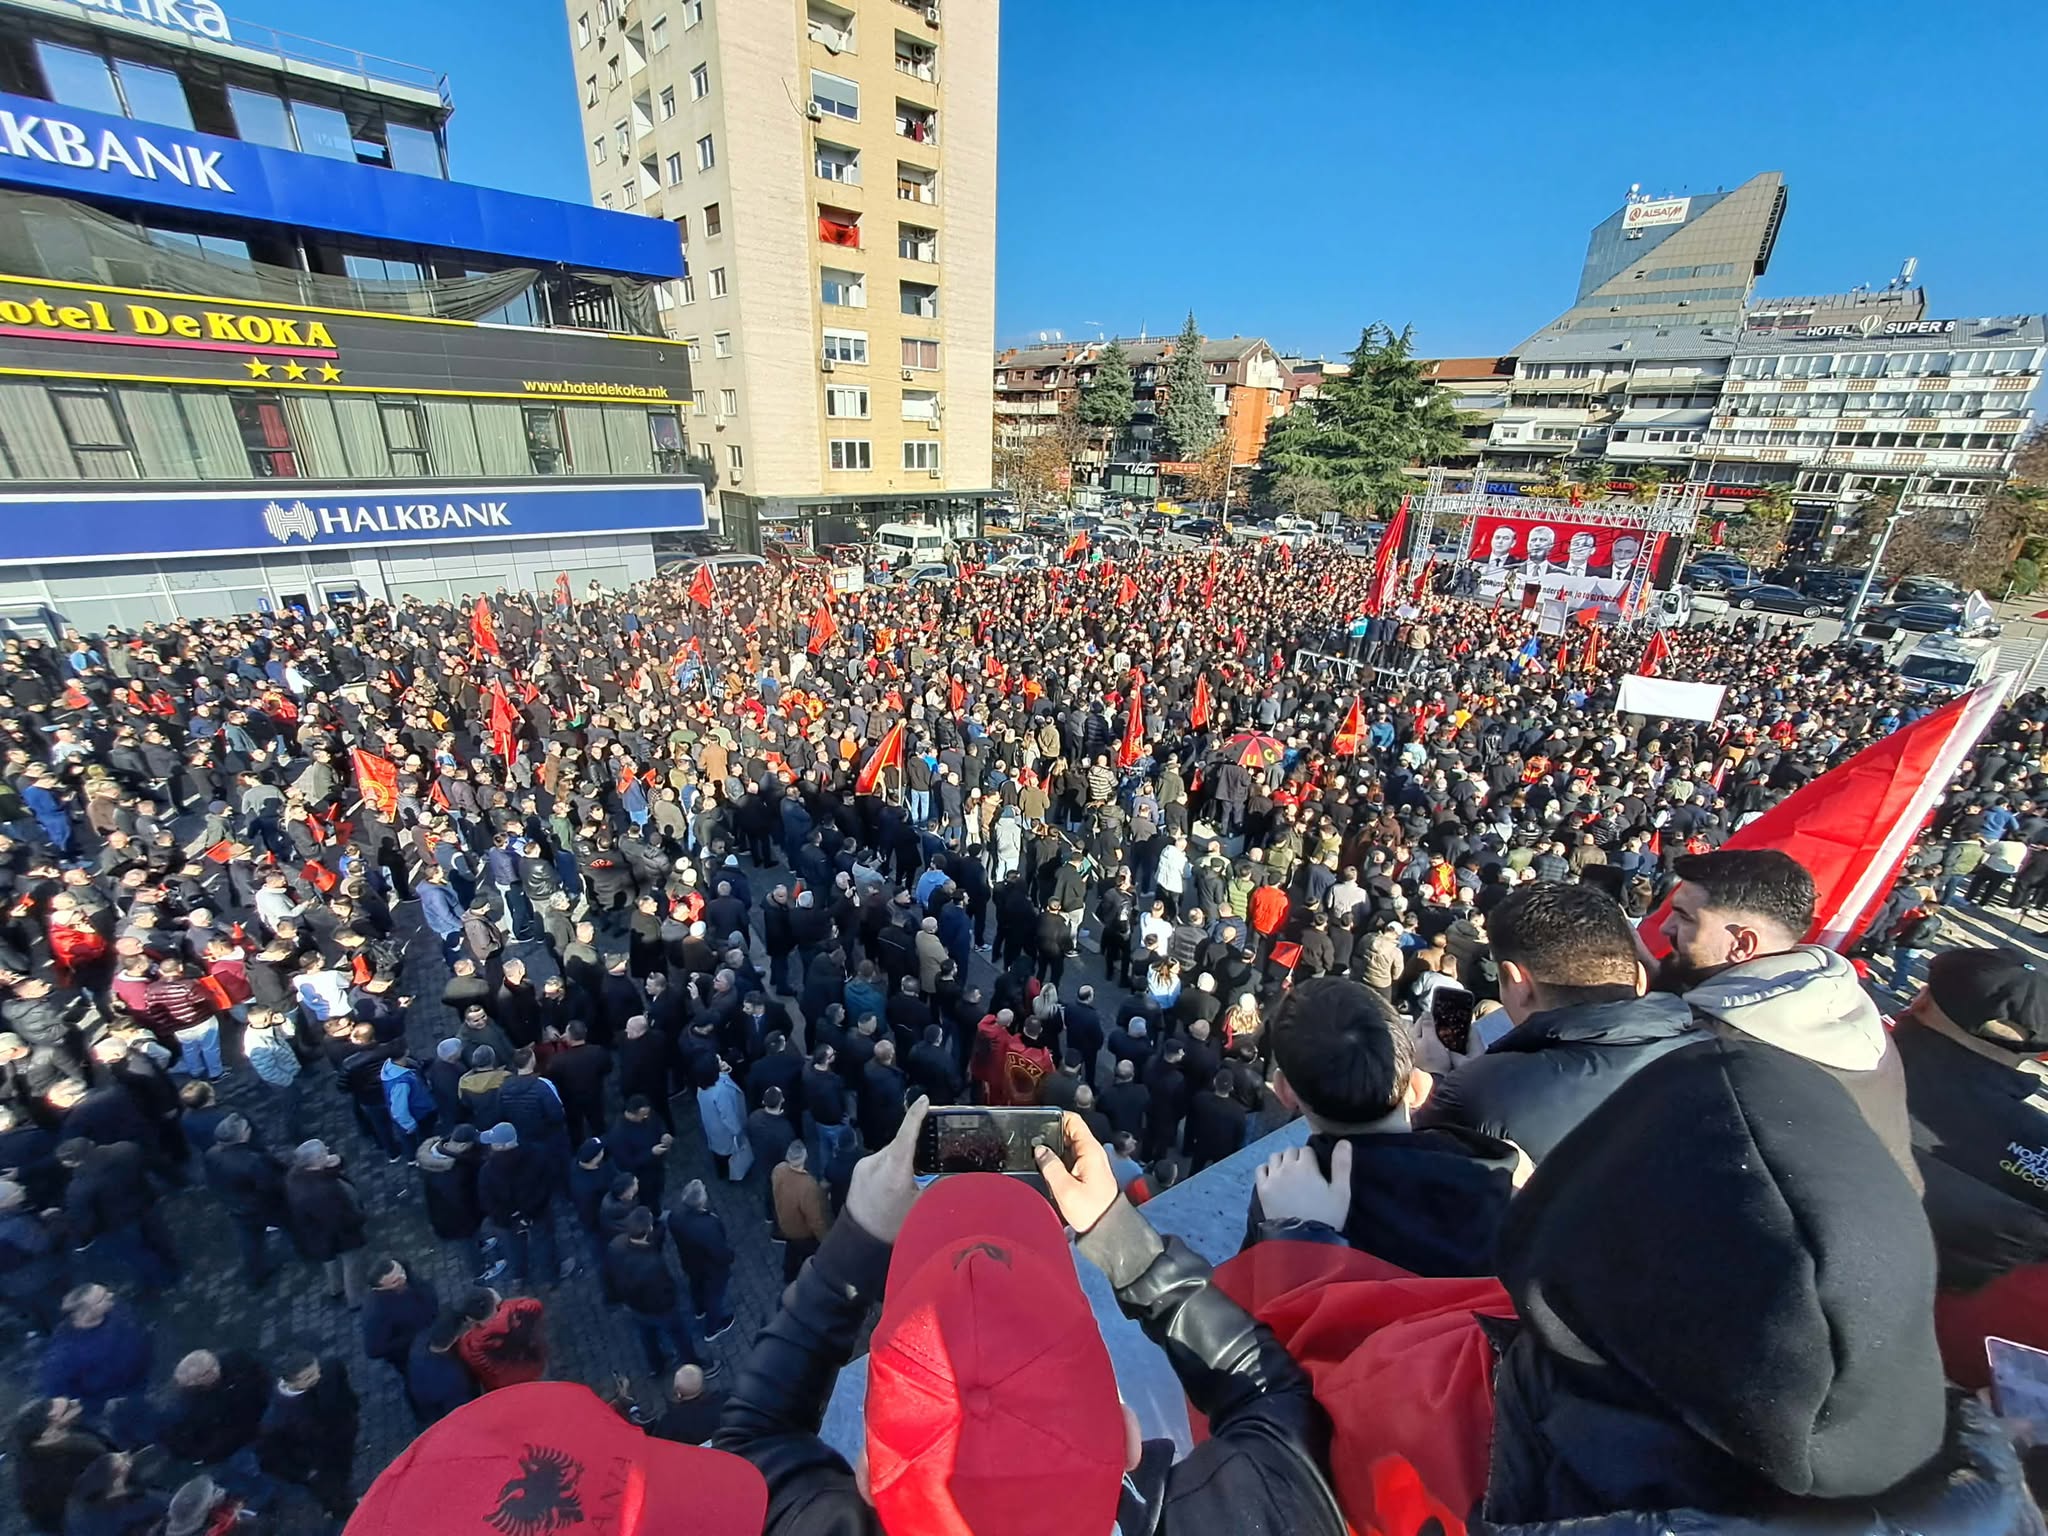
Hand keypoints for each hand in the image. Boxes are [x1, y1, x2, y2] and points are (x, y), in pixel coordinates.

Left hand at [845, 1096, 929, 1243]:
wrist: (858, 1240)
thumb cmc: (892, 1226)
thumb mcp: (921, 1207)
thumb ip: (936, 1187)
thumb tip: (954, 1174)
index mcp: (895, 1171)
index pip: (906, 1135)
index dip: (916, 1116)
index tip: (925, 1100)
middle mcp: (877, 1162)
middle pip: (900, 1143)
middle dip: (914, 1147)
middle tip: (927, 1159)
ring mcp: (865, 1164)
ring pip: (890, 1152)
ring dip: (901, 1158)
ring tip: (909, 1179)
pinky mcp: (858, 1169)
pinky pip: (880, 1159)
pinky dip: (890, 1165)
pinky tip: (893, 1183)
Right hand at [1034, 1112, 1120, 1235]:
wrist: (1107, 1229)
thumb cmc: (1091, 1211)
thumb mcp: (1065, 1189)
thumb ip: (1050, 1166)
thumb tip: (1040, 1150)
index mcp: (1089, 1150)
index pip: (1074, 1120)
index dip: (1056, 1117)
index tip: (1039, 1121)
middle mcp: (1092, 1152)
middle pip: (1069, 1132)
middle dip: (1051, 1134)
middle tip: (1032, 1141)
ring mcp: (1090, 1162)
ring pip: (1068, 1146)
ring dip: (1054, 1148)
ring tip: (1036, 1155)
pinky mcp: (1087, 1173)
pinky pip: (1070, 1159)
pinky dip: (1058, 1160)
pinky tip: (1047, 1168)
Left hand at [1255, 1141, 1352, 1230]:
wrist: (1304, 1240)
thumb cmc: (1327, 1216)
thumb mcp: (1341, 1192)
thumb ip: (1342, 1165)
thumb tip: (1344, 1141)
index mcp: (1306, 1166)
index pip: (1306, 1150)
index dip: (1312, 1159)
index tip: (1315, 1170)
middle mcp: (1286, 1168)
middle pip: (1290, 1151)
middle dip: (1297, 1158)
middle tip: (1304, 1173)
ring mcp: (1272, 1178)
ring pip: (1274, 1157)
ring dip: (1282, 1161)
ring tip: (1290, 1175)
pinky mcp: (1262, 1190)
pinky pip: (1261, 1169)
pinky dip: (1267, 1169)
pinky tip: (1275, 1178)